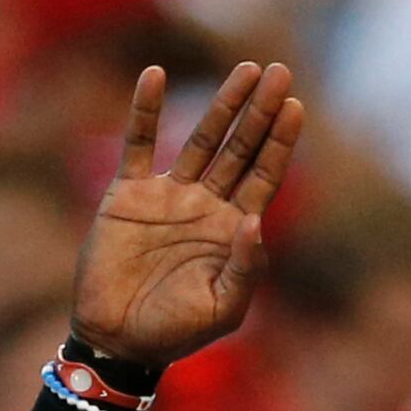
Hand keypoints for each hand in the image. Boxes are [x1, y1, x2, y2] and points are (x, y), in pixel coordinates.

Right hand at [69, 61, 305, 372]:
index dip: (280, 141)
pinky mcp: (128, 193)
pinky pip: (138, 143)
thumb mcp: (222, 309)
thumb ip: (245, 267)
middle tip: (279, 71)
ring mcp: (168, 195)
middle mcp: (205, 204)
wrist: (117, 340)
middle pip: (240, 148)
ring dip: (223, 105)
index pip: (264, 175)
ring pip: (201, 139)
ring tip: (246, 70)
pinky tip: (155, 74)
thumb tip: (255, 219)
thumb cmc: (174, 332)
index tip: (294, 105)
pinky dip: (144, 109)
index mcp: (232, 229)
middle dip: (260, 112)